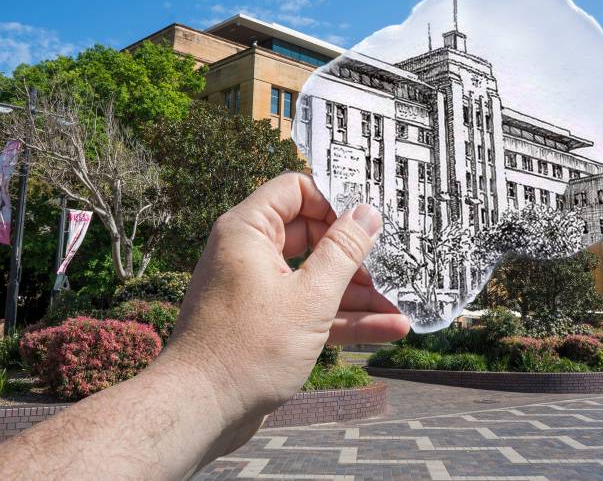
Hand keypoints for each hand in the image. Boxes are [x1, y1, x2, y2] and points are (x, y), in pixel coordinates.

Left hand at [159, 172, 409, 452]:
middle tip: (393, 264)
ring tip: (400, 305)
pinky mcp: (266, 323)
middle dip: (355, 254)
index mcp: (249, 231)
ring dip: (357, 293)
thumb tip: (367, 214)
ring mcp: (258, 290)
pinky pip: (309, 309)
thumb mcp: (310, 297)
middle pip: (312, 236)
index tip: (369, 219)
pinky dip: (342, 318)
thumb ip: (343, 252)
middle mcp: (250, 254)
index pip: (295, 190)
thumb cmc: (247, 349)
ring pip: (315, 278)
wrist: (201, 411)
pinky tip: (387, 329)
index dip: (333, 200)